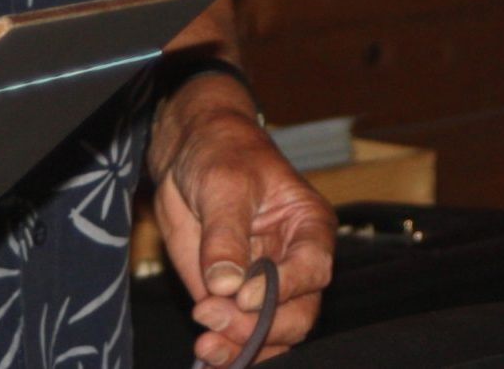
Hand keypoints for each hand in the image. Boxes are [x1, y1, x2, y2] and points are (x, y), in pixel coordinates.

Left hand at [150, 79, 334, 363]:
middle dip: (258, 327)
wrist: (190, 154)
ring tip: (205, 342)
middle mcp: (294, 263)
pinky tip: (206, 355)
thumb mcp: (224, 184)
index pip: (313, 269)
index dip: (283, 288)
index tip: (243, 295)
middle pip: (298, 315)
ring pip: (272, 337)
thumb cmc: (221, 154)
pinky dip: (227, 354)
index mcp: (308, 227)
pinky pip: (241, 339)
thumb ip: (225, 235)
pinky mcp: (235, 300)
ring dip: (241, 347)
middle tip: (212, 315)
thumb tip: (225, 285)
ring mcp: (264, 286)